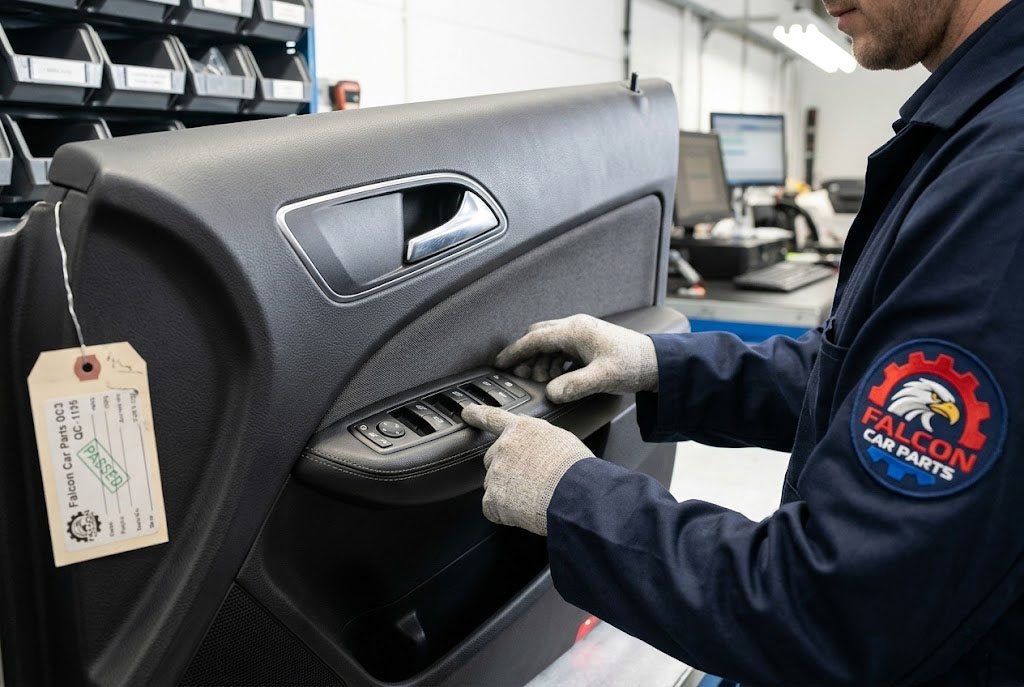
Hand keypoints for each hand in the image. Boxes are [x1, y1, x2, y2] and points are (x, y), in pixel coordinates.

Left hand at [462, 404, 592, 535]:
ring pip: (494, 484)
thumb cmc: (575, 469)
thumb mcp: (560, 438)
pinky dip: (505, 513)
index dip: (478, 414)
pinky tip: (524, 511)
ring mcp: (496, 473)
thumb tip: (533, 442)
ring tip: (533, 497)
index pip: (494, 418)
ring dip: (507, 492)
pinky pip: (493, 508)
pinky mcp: (494, 498)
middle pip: (492, 458)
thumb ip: (538, 436)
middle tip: (528, 480)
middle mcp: (504, 447)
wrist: (576, 494)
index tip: (467, 412)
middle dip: (505, 469)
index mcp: (521, 429)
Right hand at [495, 314, 658, 402]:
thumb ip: (574, 386)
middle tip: (521, 375)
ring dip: (542, 362)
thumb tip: (551, 393)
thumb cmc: (634, 364)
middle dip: (528, 356)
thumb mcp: (602, 378)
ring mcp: (583, 334)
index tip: (499, 363)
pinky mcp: (589, 343)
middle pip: (540, 337)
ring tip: (543, 381)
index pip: (535, 338)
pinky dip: (555, 363)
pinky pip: (562, 350)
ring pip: (550, 344)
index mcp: (575, 330)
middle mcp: (576, 327)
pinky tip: (558, 378)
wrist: (658, 362)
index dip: (515, 352)